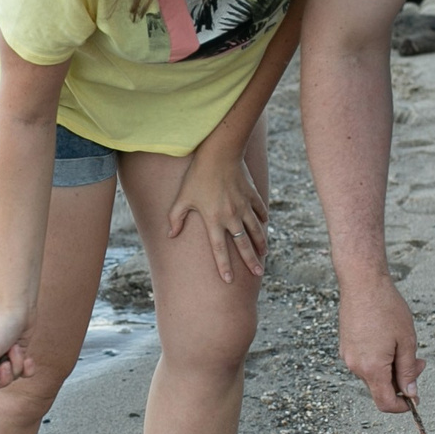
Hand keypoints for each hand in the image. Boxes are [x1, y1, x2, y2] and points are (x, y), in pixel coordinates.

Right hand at [0, 303, 34, 398]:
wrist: (19, 309)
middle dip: (4, 376)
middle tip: (6, 363)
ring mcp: (4, 359)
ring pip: (11, 378)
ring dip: (16, 364)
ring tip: (15, 349)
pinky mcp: (18, 357)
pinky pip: (24, 373)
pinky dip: (27, 366)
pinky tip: (27, 355)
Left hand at [167, 150, 268, 282]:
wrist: (220, 154)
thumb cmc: (197, 175)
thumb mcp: (182, 197)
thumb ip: (176, 218)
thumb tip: (170, 235)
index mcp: (214, 221)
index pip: (219, 250)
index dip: (224, 266)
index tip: (229, 280)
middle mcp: (231, 217)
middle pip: (243, 245)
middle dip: (251, 261)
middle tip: (259, 273)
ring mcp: (244, 206)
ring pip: (256, 230)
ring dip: (261, 243)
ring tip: (264, 254)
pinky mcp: (252, 195)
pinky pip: (260, 211)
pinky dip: (263, 220)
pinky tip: (265, 226)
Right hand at [338, 278, 423, 411]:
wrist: (362, 283)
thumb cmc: (386, 308)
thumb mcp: (407, 341)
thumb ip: (408, 371)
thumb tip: (411, 393)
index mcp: (372, 368)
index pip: (385, 403)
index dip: (402, 406)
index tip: (415, 399)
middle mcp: (355, 366)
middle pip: (380, 388)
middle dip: (401, 381)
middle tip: (419, 361)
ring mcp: (348, 356)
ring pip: (373, 375)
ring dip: (390, 368)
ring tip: (403, 345)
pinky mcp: (346, 346)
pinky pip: (365, 362)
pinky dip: (379, 360)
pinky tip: (388, 340)